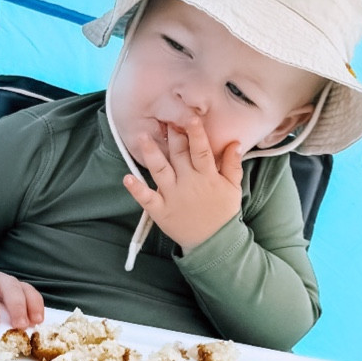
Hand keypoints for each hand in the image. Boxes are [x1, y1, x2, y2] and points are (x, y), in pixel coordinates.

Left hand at [123, 118, 243, 253]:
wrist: (214, 244)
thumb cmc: (223, 213)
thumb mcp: (233, 188)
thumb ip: (233, 165)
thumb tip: (234, 142)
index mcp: (207, 177)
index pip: (201, 150)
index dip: (195, 133)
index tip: (190, 117)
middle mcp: (188, 184)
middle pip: (178, 155)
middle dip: (171, 135)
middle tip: (164, 117)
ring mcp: (173, 197)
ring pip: (160, 171)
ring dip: (151, 153)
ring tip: (142, 136)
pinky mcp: (160, 211)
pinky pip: (146, 198)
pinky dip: (136, 189)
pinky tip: (127, 178)